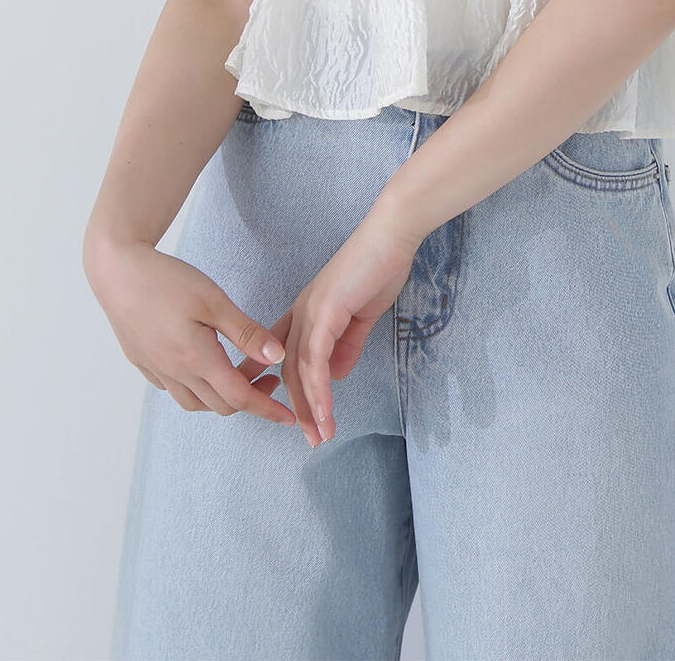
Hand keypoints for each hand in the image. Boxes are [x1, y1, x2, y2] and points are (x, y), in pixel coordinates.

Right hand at [86, 239, 295, 424]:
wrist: (117, 272)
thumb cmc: (167, 281)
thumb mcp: (214, 301)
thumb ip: (245, 332)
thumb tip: (276, 357)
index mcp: (196, 359)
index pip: (239, 397)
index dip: (268, 408)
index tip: (289, 416)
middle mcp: (175, 372)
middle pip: (219, 405)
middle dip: (250, 400)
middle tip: (270, 378)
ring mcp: (155, 370)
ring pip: (195, 402)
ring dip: (222, 397)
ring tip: (241, 374)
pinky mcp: (143, 362)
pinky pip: (174, 389)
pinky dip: (196, 389)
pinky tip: (205, 368)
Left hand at [250, 220, 418, 448]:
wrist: (391, 236)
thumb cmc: (380, 267)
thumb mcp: (363, 314)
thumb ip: (349, 343)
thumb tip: (339, 374)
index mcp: (307, 312)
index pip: (286, 355)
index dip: (283, 386)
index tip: (286, 414)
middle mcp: (300, 313)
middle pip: (288, 370)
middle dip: (298, 408)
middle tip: (310, 437)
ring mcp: (310, 313)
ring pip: (300, 371)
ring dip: (310, 407)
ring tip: (320, 435)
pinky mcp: (325, 313)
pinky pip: (316, 361)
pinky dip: (320, 391)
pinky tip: (325, 412)